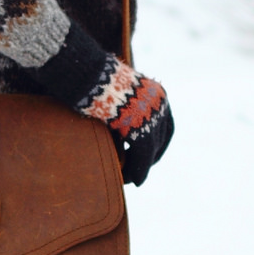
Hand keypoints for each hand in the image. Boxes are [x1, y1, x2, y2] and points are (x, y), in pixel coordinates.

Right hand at [80, 58, 173, 187]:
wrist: (89, 74)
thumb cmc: (96, 81)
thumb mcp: (119, 93)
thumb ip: (127, 107)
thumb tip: (119, 121)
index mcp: (157, 94)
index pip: (164, 126)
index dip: (158, 144)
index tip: (148, 156)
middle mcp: (160, 104)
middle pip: (161, 139)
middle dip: (151, 157)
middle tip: (139, 171)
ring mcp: (152, 116)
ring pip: (152, 150)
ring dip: (142, 167)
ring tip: (132, 179)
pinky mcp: (141, 128)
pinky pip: (143, 155)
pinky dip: (138, 170)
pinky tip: (132, 180)